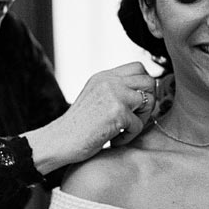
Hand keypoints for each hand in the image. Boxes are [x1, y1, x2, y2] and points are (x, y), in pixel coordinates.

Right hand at [25, 62, 154, 173]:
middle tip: (135, 118)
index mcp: (105, 76)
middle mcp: (110, 81)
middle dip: (149, 102)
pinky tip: (113, 140)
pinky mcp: (117, 113)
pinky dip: (129, 137)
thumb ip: (116, 90)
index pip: (139, 67)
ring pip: (148, 101)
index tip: (137, 104)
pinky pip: (138, 125)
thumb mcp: (96, 97)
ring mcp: (114, 95)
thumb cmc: (78, 126)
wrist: (59, 141)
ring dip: (141, 119)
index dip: (144, 86)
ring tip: (124, 130)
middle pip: (149, 81)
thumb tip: (146, 93)